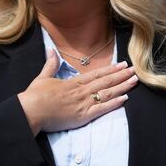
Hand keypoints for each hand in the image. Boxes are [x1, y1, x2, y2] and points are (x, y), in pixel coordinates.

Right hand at [17, 49, 138, 134]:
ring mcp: (83, 103)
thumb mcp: (43, 77)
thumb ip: (50, 64)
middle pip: (105, 81)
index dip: (110, 69)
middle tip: (134, 70)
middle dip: (121, 75)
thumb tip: (51, 50)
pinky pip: (102, 108)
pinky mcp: (83, 115)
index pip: (96, 74)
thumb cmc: (35, 95)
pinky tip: (125, 98)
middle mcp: (81, 91)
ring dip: (122, 86)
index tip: (122, 64)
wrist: (31, 110)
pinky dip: (114, 103)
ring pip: (107, 93)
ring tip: (134, 81)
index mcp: (73, 82)